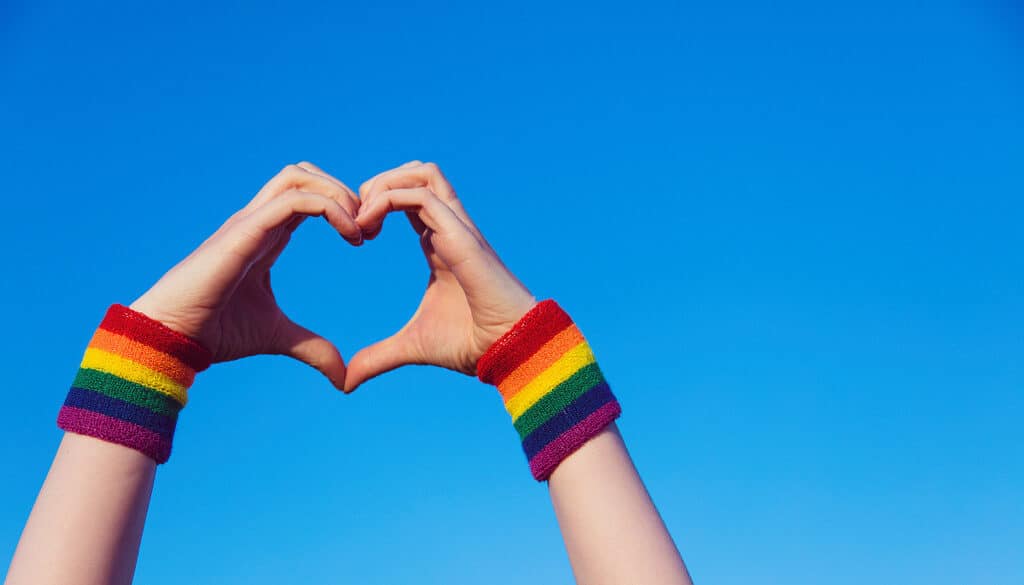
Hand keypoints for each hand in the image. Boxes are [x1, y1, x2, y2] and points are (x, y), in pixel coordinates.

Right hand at [130, 162, 361, 389]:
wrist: (172, 337)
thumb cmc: (215, 332)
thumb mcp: (278, 337)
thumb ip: (312, 349)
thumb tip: (343, 378)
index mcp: (266, 236)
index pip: (307, 197)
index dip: (342, 208)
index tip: (364, 240)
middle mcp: (257, 221)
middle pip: (304, 175)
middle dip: (343, 191)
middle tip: (367, 228)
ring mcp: (249, 222)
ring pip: (298, 176)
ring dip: (338, 194)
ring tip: (359, 230)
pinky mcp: (244, 231)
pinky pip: (294, 200)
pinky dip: (329, 208)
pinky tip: (350, 237)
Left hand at [344, 161, 536, 391]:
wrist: (511, 350)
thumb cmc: (472, 345)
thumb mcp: (412, 347)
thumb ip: (378, 357)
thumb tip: (347, 381)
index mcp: (440, 244)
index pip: (409, 198)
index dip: (377, 204)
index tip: (355, 235)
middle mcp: (450, 228)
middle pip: (416, 172)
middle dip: (378, 184)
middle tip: (355, 219)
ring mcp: (458, 228)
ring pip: (422, 172)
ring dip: (384, 184)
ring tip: (362, 218)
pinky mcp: (462, 236)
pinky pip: (423, 196)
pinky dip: (388, 200)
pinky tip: (368, 230)